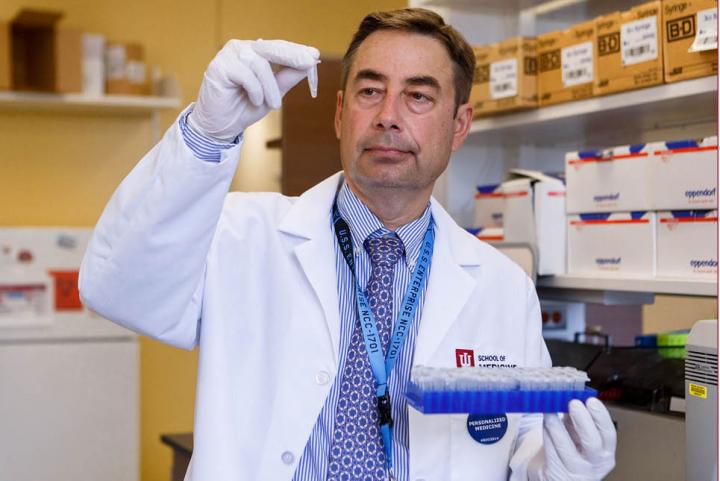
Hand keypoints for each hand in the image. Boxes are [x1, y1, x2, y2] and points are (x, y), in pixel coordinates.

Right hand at [188, 39, 319, 140]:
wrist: (220, 127)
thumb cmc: (243, 108)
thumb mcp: (273, 94)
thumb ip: (287, 79)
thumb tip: (308, 65)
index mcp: (254, 53)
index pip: (278, 47)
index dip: (296, 51)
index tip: (314, 55)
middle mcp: (241, 49)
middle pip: (271, 48)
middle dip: (292, 56)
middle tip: (309, 63)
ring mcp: (228, 56)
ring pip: (260, 64)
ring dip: (270, 87)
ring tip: (272, 104)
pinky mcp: (219, 67)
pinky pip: (247, 75)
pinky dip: (256, 90)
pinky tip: (254, 100)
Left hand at [529, 398, 616, 480]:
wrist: (555, 475)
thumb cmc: (568, 451)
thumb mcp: (577, 435)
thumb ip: (576, 418)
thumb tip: (570, 395)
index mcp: (605, 453)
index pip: (609, 434)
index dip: (601, 417)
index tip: (591, 401)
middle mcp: (595, 465)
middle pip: (593, 443)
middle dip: (583, 421)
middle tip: (573, 403)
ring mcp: (577, 472)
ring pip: (568, 449)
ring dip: (558, 427)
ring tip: (550, 412)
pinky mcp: (559, 475)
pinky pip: (552, 454)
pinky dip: (548, 437)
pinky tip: (545, 425)